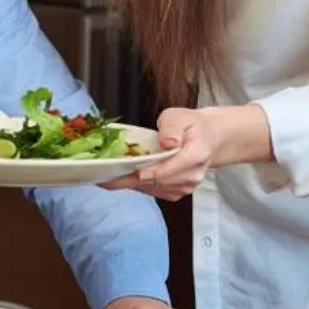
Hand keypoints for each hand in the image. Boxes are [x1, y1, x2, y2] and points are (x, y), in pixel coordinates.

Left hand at [105, 103, 272, 200]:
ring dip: (130, 183)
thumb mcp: (180, 116)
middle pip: (158, 181)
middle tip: (103, 175)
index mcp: (197, 154)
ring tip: (106, 177)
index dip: (150, 171)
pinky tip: (120, 178)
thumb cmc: (190, 126)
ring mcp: (185, 187)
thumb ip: (172, 128)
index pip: (172, 167)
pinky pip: (152, 191)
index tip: (130, 171)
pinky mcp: (176, 192)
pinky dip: (136, 185)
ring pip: (152, 188)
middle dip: (130, 178)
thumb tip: (166, 142)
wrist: (206, 139)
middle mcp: (193, 175)